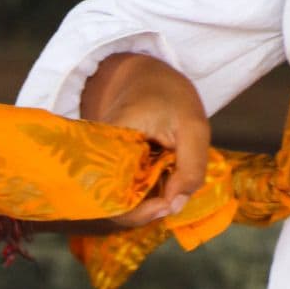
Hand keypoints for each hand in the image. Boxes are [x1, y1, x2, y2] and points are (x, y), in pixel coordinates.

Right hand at [80, 53, 209, 227]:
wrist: (145, 76)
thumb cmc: (169, 96)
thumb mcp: (193, 125)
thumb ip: (190, 167)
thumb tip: (174, 206)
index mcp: (109, 146)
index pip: (112, 199)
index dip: (139, 212)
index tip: (168, 203)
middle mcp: (96, 161)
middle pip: (113, 207)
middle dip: (146, 210)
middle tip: (173, 195)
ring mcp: (99, 166)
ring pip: (118, 203)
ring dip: (145, 203)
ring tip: (168, 185)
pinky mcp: (106, 169)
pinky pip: (121, 193)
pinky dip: (142, 194)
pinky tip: (160, 181)